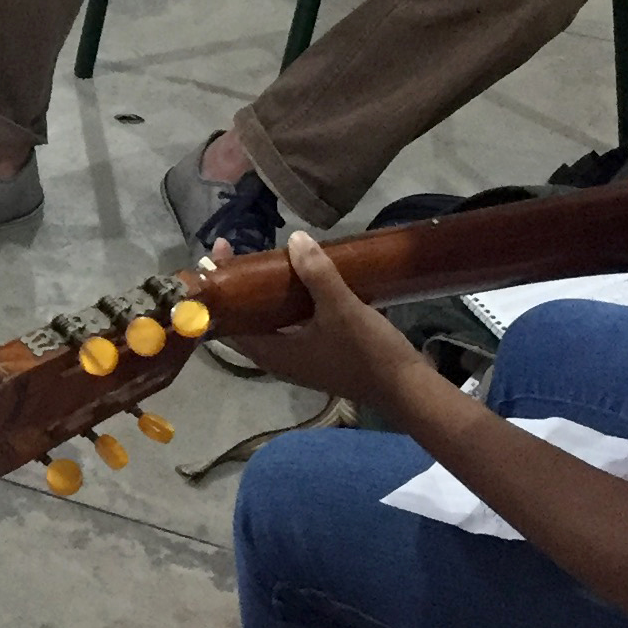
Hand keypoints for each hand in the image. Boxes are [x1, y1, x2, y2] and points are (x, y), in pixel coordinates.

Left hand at [227, 231, 438, 410]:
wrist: (408, 387)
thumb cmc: (368, 352)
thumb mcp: (341, 309)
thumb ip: (317, 275)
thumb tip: (294, 240)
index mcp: (273, 353)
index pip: (228, 322)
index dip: (220, 291)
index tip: (219, 257)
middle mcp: (280, 359)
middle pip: (247, 320)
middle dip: (241, 288)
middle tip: (242, 253)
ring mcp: (301, 358)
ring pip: (271, 322)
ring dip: (266, 294)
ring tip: (268, 261)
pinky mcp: (320, 354)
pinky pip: (293, 325)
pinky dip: (290, 303)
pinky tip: (302, 281)